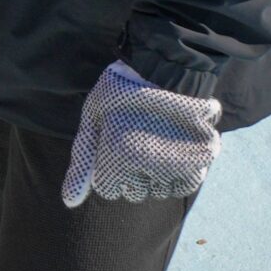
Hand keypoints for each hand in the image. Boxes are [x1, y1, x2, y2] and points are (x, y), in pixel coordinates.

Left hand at [62, 60, 221, 207]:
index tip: (113, 147)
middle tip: (136, 142)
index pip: (107, 189)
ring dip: (156, 174)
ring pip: (160, 191)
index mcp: (118, 154)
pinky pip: (185, 185)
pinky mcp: (201, 159)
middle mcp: (148, 164)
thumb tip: (69, 202)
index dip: (107, 168)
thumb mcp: (92, 120)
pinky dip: (178, 174)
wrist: (167, 68)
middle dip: (131, 174)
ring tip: (154, 143)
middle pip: (134, 193)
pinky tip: (171, 152)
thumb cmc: (122, 92)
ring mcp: (177, 162)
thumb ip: (82, 162)